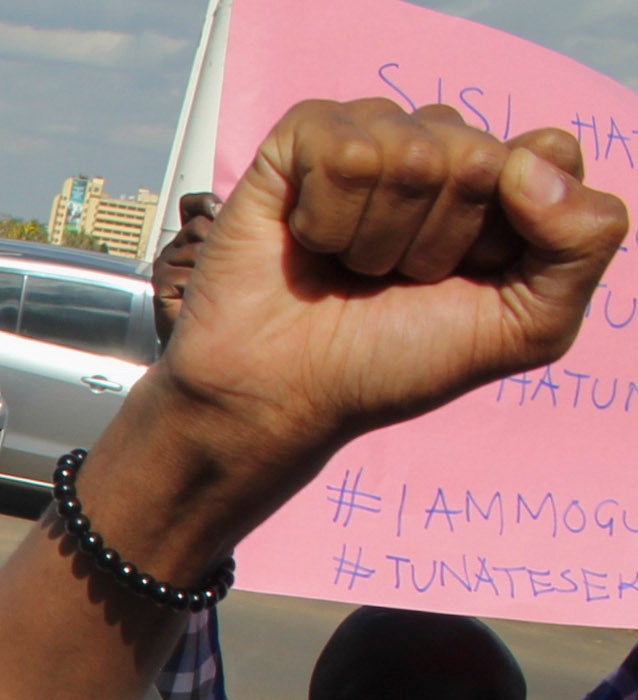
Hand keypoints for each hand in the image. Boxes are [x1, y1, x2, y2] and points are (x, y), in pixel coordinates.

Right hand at [161, 99, 627, 477]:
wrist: (281, 396)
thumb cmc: (393, 361)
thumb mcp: (528, 327)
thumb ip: (585, 243)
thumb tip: (528, 163)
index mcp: (502, 184)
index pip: (547, 153)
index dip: (511, 229)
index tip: (469, 277)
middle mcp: (441, 148)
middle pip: (477, 159)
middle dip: (436, 242)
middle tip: (393, 282)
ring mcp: (372, 136)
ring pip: (409, 154)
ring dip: (375, 238)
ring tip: (347, 268)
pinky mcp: (302, 139)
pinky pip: (344, 153)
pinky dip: (325, 218)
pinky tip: (307, 240)